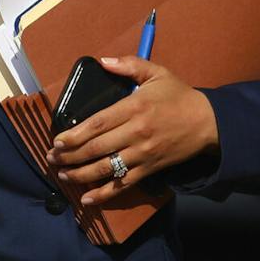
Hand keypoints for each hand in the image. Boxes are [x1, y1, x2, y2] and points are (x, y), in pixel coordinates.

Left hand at [50, 57, 217, 206]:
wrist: (208, 122)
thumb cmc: (179, 96)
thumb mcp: (157, 73)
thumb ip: (129, 65)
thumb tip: (102, 61)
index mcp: (134, 108)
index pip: (97, 124)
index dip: (74, 135)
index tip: (57, 141)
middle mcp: (136, 133)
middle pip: (96, 148)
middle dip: (70, 156)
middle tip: (52, 158)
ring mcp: (142, 154)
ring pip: (106, 169)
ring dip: (80, 175)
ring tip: (63, 175)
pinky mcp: (149, 170)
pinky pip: (123, 185)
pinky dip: (104, 194)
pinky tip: (87, 199)